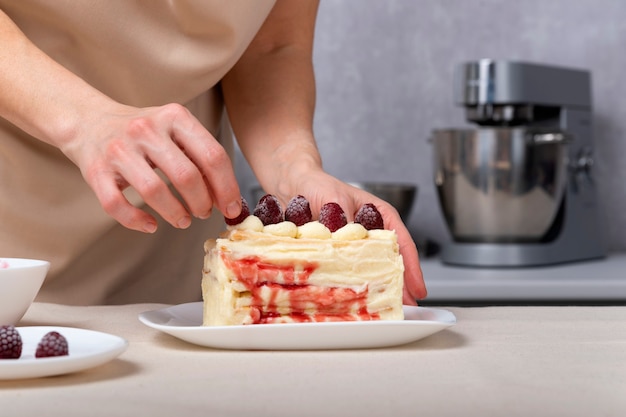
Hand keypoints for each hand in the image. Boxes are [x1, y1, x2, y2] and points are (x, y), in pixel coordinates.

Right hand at [61, 103, 242, 232]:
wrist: (89, 121)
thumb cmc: (144, 133)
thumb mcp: (175, 131)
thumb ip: (201, 157)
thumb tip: (228, 199)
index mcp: (174, 117)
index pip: (212, 155)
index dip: (227, 187)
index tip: (232, 208)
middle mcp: (146, 129)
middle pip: (186, 176)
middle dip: (202, 202)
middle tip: (204, 213)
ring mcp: (118, 150)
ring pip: (153, 191)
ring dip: (175, 213)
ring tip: (183, 220)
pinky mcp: (95, 170)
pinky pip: (117, 205)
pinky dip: (137, 221)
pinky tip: (150, 224)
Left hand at [275, 170, 427, 304]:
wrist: (292, 185)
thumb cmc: (317, 185)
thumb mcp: (334, 199)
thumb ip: (343, 220)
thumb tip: (346, 242)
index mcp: (378, 215)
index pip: (401, 241)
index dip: (411, 266)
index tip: (417, 287)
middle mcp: (369, 231)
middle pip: (389, 260)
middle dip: (397, 284)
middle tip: (404, 306)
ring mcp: (353, 245)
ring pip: (369, 269)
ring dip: (375, 288)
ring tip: (382, 308)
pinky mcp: (336, 254)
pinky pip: (345, 271)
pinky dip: (350, 285)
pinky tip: (353, 298)